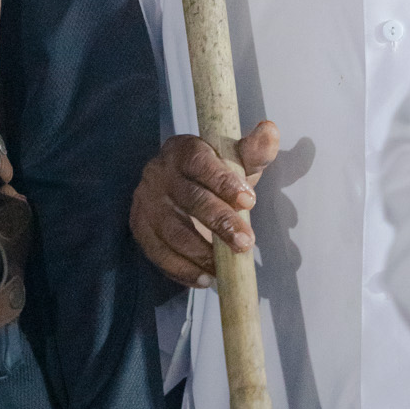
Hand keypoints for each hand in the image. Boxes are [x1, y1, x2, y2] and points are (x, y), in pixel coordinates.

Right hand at [130, 124, 279, 286]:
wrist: (179, 185)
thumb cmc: (215, 174)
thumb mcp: (237, 160)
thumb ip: (255, 150)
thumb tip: (269, 130)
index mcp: (184, 150)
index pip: (201, 163)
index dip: (224, 182)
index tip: (249, 201)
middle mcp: (160, 173)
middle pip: (190, 200)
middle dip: (220, 223)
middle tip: (245, 243)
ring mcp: (146, 201)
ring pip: (172, 230)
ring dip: (201, 253)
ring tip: (225, 268)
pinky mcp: (140, 227)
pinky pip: (158, 253)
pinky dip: (182, 269)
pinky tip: (204, 278)